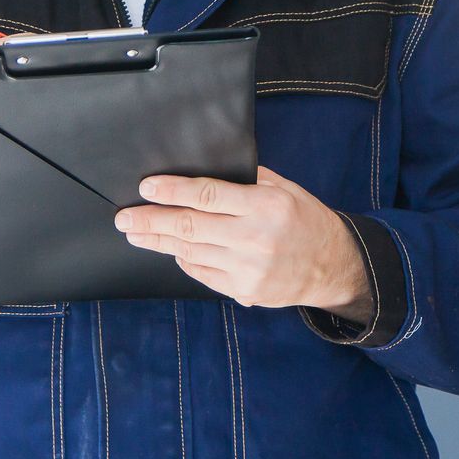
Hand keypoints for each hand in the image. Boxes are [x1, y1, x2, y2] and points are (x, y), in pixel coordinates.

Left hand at [113, 165, 372, 318]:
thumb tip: (203, 168)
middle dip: (151, 220)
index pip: (208, 195)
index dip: (172, 191)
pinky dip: (183, 259)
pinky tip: (170, 249)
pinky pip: (203, 273)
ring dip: (158, 241)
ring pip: (191, 252)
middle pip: (190, 227)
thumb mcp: (285, 189)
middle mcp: (255, 239)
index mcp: (266, 206)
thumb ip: (247, 180)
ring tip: (135, 233)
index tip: (147, 188)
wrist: (333, 266)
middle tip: (124, 217)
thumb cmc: (306, 220)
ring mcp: (249, 268)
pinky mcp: (245, 290)